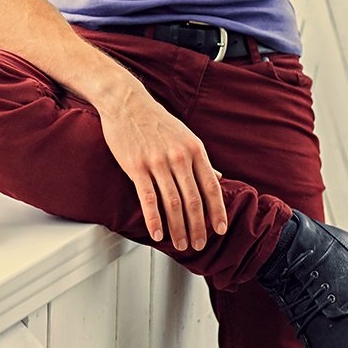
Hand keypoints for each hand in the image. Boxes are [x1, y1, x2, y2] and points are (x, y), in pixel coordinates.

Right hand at [97, 87, 227, 250]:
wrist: (127, 102)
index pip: (211, 187)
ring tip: (180, 244)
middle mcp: (179, 157)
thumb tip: (219, 177)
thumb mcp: (185, 136)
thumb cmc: (156, 121)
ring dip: (178, 228)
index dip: (217, 211)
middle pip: (193, 200)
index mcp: (195, 149)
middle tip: (199, 245)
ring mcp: (158, 162)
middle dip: (198, 227)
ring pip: (173, 203)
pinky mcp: (137, 167)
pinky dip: (154, 219)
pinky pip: (148, 199)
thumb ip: (201, 159)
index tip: (220, 229)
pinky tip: (158, 234)